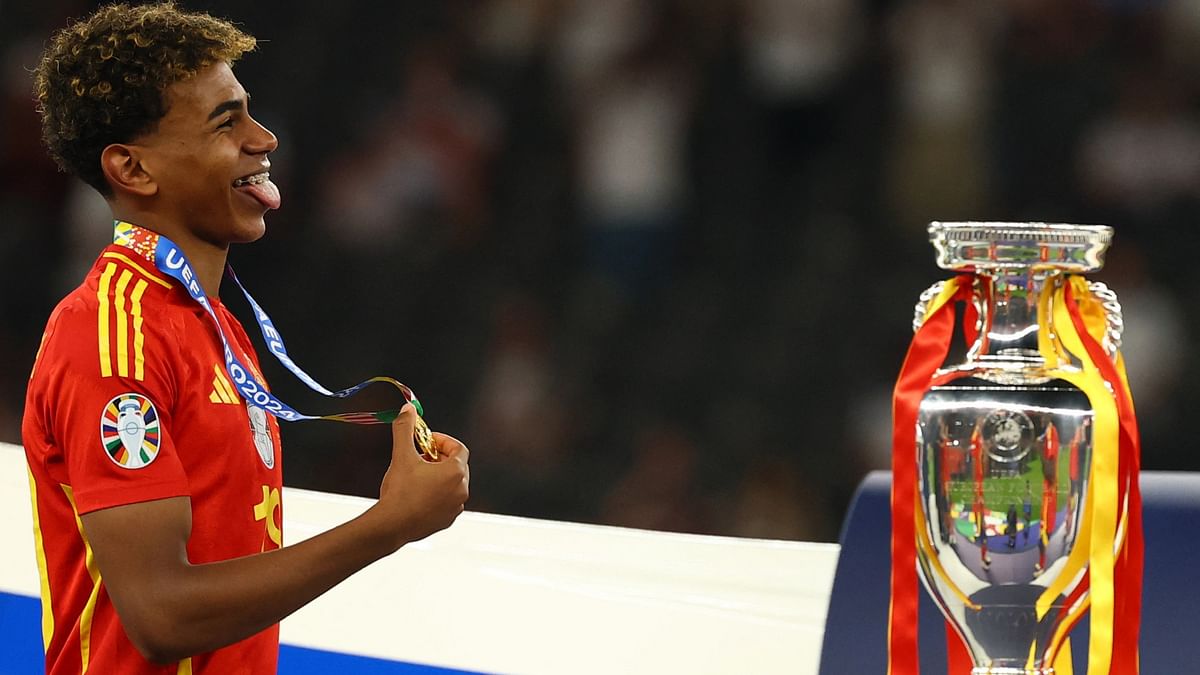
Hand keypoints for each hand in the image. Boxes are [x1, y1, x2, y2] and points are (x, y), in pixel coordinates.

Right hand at [373, 404, 469, 549]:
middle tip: (420, 456)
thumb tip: (407, 410)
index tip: (427, 441)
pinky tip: (418, 494)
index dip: (443, 441)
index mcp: (456, 472)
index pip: (459, 448)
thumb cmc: (400, 492)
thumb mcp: (402, 455)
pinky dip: (437, 494)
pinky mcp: (447, 520)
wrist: (392, 525)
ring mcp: (456, 506)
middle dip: (439, 458)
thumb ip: (405, 429)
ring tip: (417, 475)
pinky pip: (447, 501)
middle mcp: (461, 489)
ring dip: (438, 476)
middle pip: (456, 465)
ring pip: (452, 484)